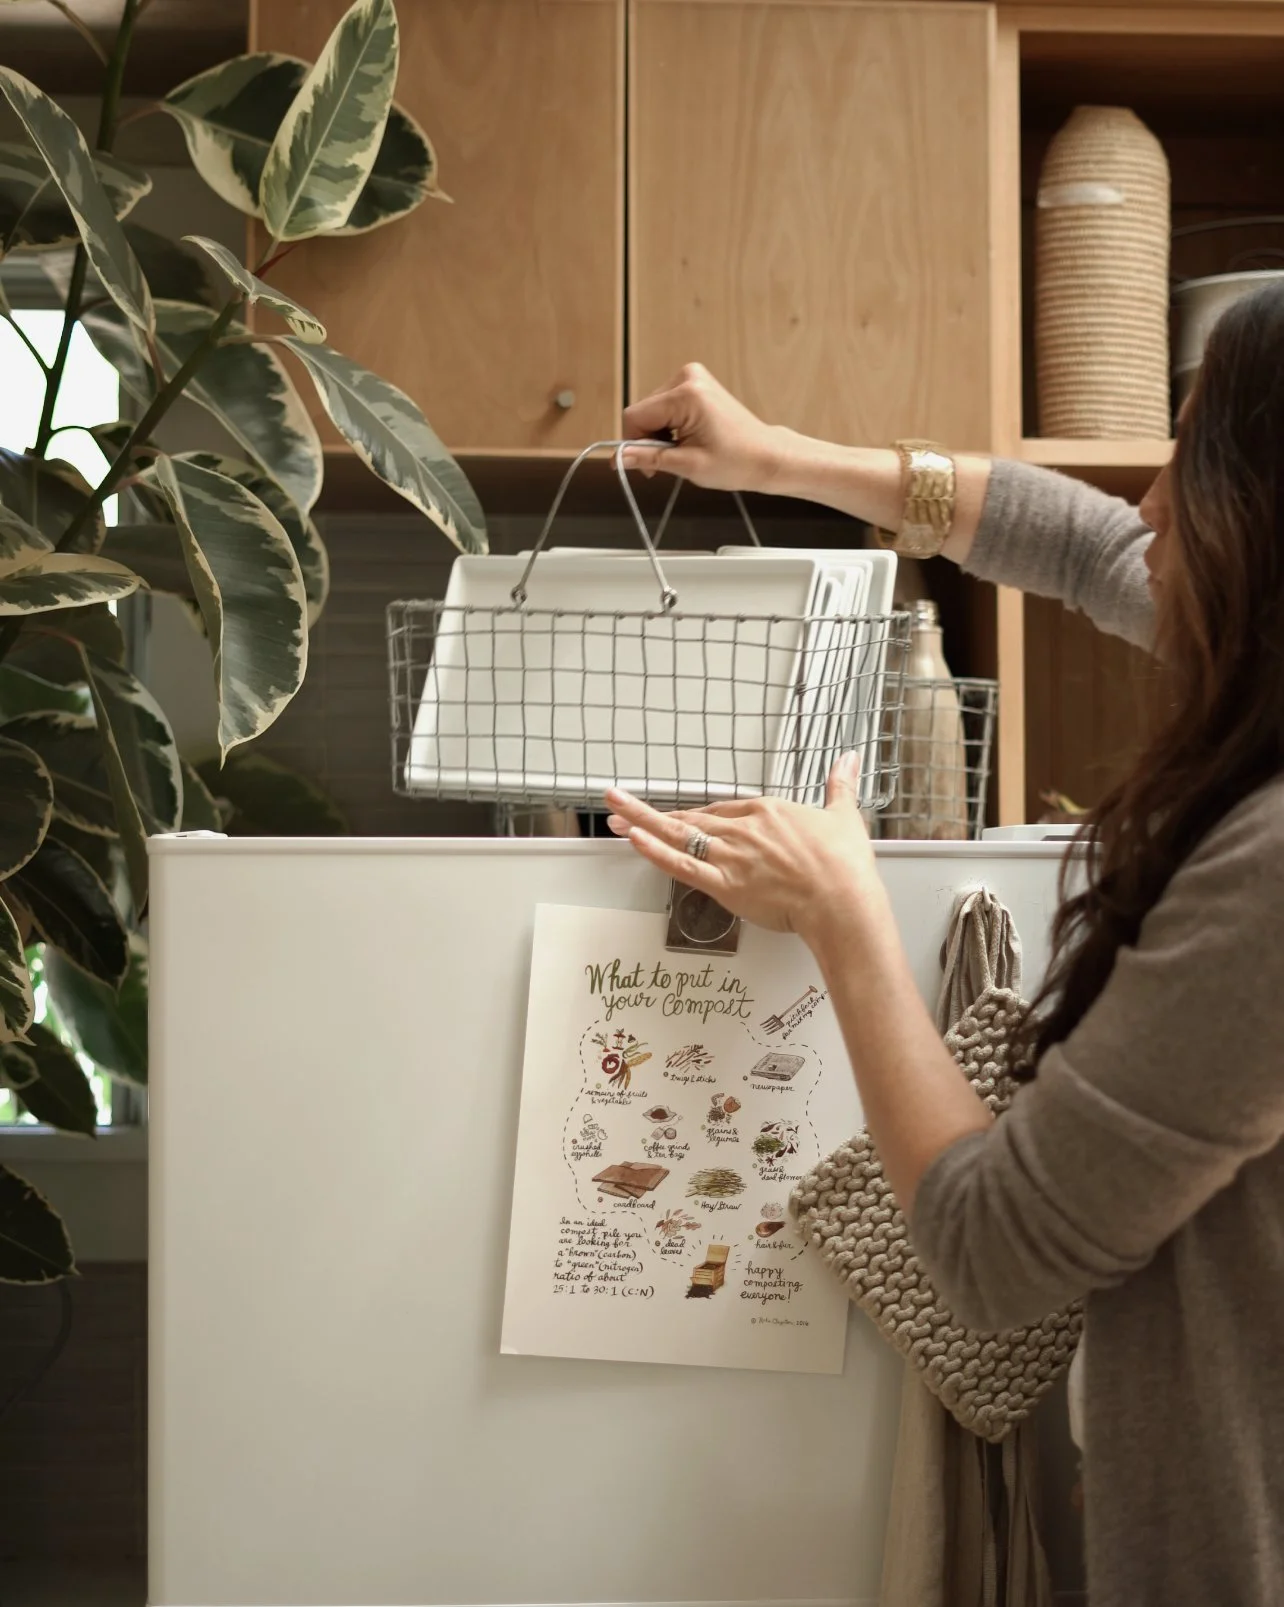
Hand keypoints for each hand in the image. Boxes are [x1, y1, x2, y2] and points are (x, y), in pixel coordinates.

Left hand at [604, 757, 888, 951]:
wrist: (842, 899)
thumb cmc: (845, 866)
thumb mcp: (843, 816)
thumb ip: (840, 785)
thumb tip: (849, 759)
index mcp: (768, 812)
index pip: (723, 809)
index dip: (698, 814)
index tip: (681, 816)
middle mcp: (743, 829)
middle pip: (691, 817)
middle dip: (652, 812)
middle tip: (620, 804)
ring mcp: (731, 856)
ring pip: (678, 835)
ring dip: (641, 823)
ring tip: (612, 814)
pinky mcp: (725, 884)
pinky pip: (682, 866)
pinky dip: (656, 852)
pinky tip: (634, 840)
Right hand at [620, 363, 786, 491]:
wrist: (766, 455)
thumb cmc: (736, 462)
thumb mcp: (687, 465)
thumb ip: (649, 458)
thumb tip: (617, 458)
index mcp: (686, 395)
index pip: (635, 416)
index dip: (633, 444)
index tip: (645, 468)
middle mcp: (687, 377)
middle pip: (643, 412)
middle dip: (649, 440)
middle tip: (669, 463)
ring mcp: (692, 377)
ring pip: (652, 410)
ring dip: (659, 434)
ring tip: (683, 451)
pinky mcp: (695, 383)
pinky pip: (665, 405)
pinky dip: (669, 426)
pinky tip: (686, 439)